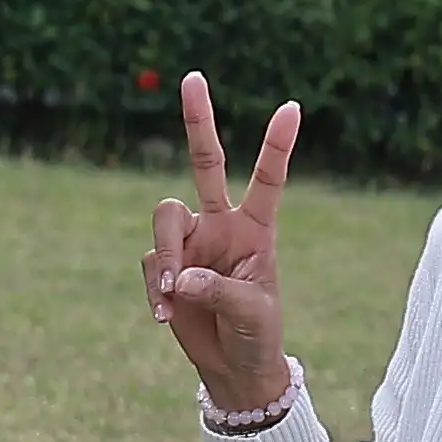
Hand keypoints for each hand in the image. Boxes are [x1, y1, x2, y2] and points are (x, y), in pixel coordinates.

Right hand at [147, 74, 300, 415]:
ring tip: (172, 298)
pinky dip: (154, 289)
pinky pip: (149, 263)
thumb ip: (219, 291)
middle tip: (193, 77)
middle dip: (198, 120)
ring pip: (164, 222)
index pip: (269, 178)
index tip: (292, 106)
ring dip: (164, 258)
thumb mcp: (252, 313)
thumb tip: (179, 276)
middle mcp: (221, 223)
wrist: (232, 365)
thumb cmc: (256, 333)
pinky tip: (165, 315)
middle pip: (205, 162)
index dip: (278, 144)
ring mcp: (189, 241)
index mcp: (257, 227)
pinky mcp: (163, 265)